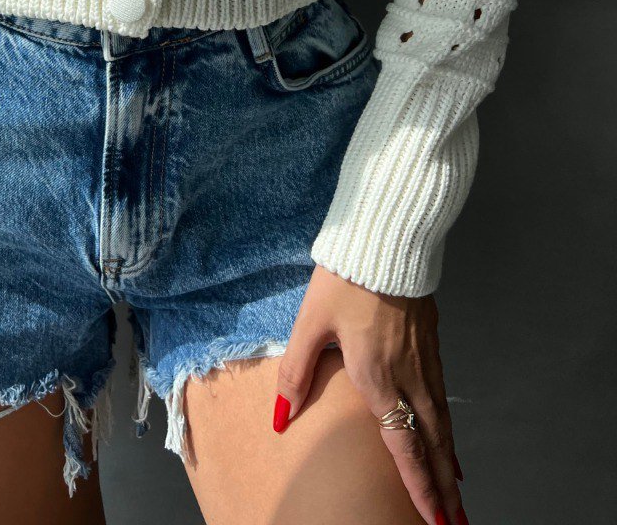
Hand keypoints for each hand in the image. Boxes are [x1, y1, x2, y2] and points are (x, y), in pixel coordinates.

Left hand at [274, 266, 465, 524]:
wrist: (386, 238)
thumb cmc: (345, 278)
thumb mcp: (310, 322)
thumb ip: (296, 372)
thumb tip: (280, 418)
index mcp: (376, 375)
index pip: (401, 443)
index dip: (417, 484)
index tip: (430, 519)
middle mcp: (408, 374)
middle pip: (431, 443)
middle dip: (442, 489)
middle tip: (453, 524)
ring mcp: (424, 359)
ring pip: (442, 423)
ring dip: (447, 464)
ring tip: (454, 496)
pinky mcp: (431, 342)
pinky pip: (443, 398)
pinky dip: (447, 430)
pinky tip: (447, 440)